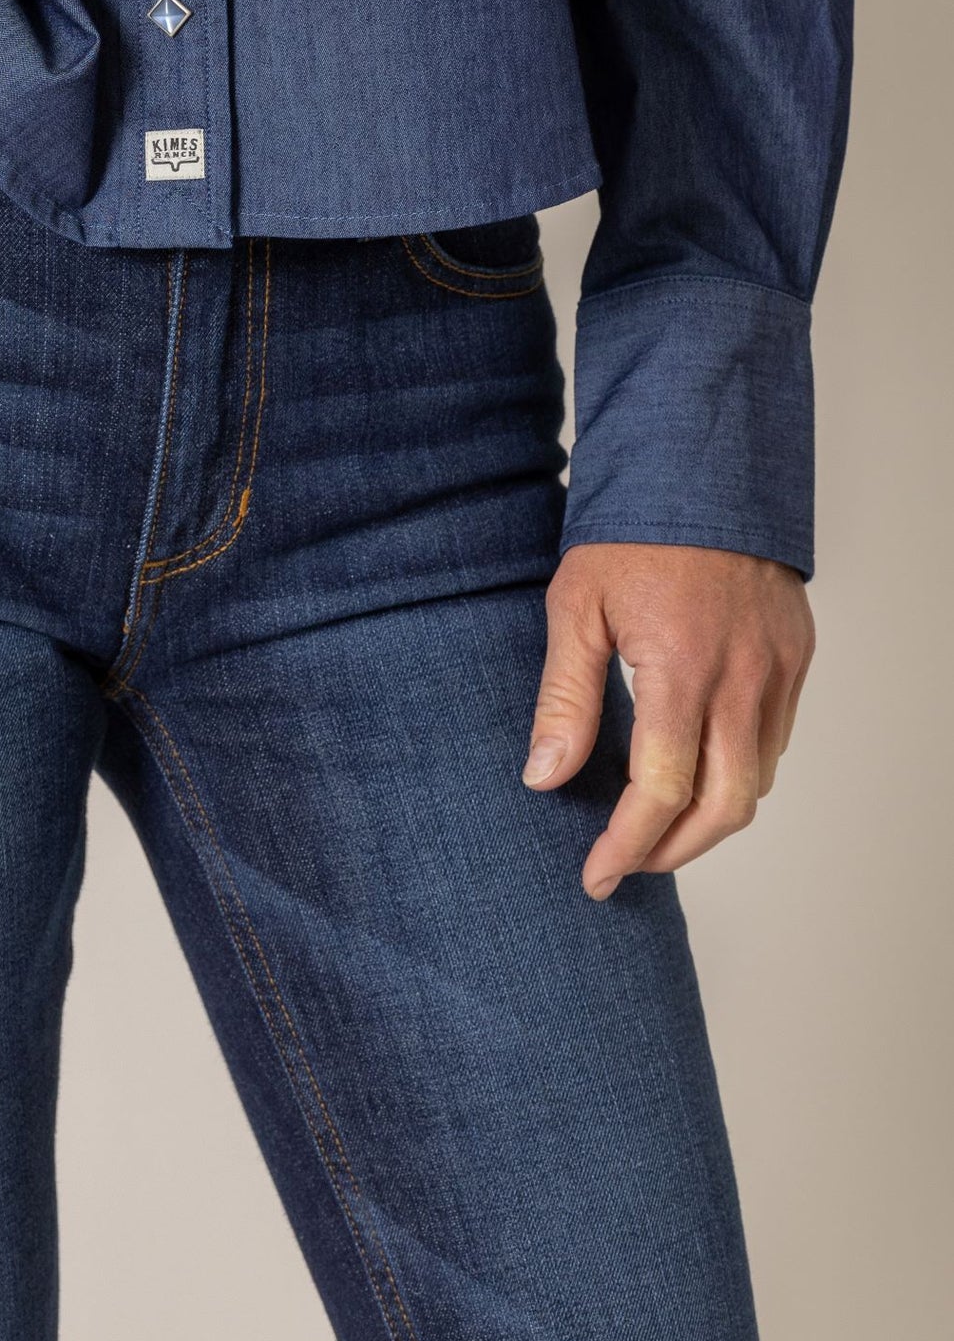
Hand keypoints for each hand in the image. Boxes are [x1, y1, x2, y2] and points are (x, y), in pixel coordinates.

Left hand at [524, 542, 814, 899]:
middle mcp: (742, 678)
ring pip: (755, 782)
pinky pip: (774, 741)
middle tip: (626, 863)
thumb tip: (544, 778)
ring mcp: (778, 670)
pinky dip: (737, 771)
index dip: (628, 845)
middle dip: (672, 851)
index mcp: (681, 667)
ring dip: (707, 817)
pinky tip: (696, 766)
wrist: (703, 466)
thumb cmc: (631, 532)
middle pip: (723, 809)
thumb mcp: (576, 606)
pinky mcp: (796, 658)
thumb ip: (564, 698)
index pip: (661, 790)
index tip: (597, 875)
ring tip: (654, 821)